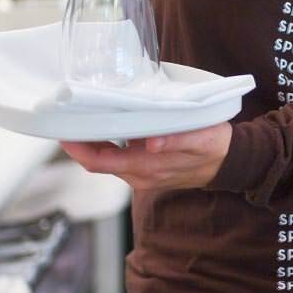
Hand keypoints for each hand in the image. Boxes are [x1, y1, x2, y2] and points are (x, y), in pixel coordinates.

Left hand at [61, 121, 231, 190]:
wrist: (228, 163)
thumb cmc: (215, 147)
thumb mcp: (202, 139)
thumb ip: (177, 140)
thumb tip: (151, 142)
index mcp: (148, 168)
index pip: (101, 161)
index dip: (78, 149)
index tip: (64, 131)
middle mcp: (139, 176)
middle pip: (97, 161)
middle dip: (79, 142)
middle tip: (66, 116)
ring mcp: (140, 175)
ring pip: (106, 160)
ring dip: (91, 142)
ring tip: (82, 116)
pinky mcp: (144, 170)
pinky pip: (117, 159)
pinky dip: (106, 143)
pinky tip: (106, 124)